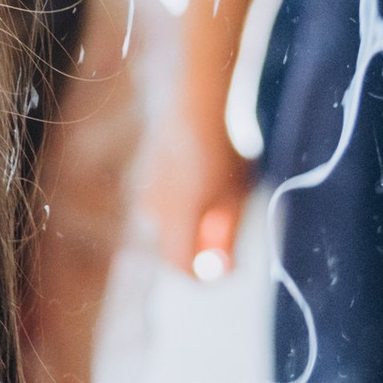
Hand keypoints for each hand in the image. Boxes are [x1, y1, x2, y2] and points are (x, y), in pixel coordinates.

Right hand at [144, 96, 252, 282]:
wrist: (197, 107)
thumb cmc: (222, 153)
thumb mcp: (235, 199)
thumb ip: (227, 237)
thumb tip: (225, 270)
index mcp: (178, 220)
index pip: (181, 266)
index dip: (204, 276)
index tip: (227, 269)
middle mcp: (156, 211)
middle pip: (172, 249)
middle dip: (198, 251)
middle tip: (226, 235)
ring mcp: (147, 193)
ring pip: (168, 226)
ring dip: (190, 226)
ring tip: (218, 200)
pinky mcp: (147, 178)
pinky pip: (164, 205)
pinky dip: (182, 206)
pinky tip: (201, 181)